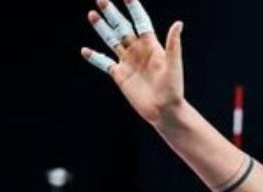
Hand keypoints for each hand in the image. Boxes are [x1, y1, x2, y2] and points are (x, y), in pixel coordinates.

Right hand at [81, 0, 186, 127]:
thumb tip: (178, 23)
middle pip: (122, 27)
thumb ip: (173, 44)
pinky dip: (94, 57)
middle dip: (112, 13)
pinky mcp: (120, 76)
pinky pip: (104, 63)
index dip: (134, 8)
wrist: (165, 111)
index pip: (140, 22)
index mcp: (151, 46)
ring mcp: (128, 62)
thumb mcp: (173, 65)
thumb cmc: (173, 89)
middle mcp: (138, 51)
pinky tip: (84, 50)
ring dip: (102, 28)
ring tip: (91, 14)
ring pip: (111, 41)